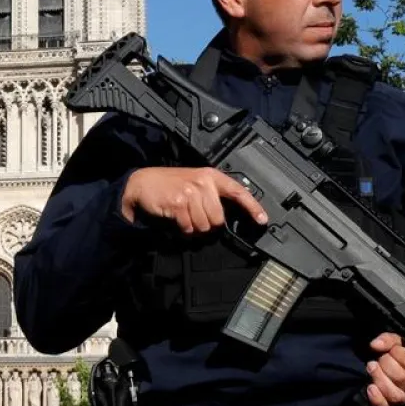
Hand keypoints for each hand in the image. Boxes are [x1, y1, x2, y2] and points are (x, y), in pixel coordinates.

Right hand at [121, 167, 268, 233]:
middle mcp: (203, 183)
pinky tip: (176, 219)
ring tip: (184, 216)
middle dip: (207, 224)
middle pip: (219, 219)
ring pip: (204, 225)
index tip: (262, 220)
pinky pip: (189, 227)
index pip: (238, 191)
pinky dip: (183, 229)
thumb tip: (225, 217)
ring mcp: (191, 192)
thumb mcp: (194, 182)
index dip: (252, 207)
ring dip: (194, 227)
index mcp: (211, 176)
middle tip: (194, 216)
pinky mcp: (178, 203)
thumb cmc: (170, 184)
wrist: (142, 182)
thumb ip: (212, 195)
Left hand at [365, 332, 404, 405]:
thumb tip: (376, 344)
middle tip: (380, 358)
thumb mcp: (397, 343)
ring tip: (372, 367)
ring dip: (379, 378)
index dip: (397, 353)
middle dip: (386, 364)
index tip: (391, 350)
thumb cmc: (397, 357)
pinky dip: (376, 397)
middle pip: (401, 377)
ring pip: (395, 394)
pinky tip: (371, 387)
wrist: (388, 368)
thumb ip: (389, 340)